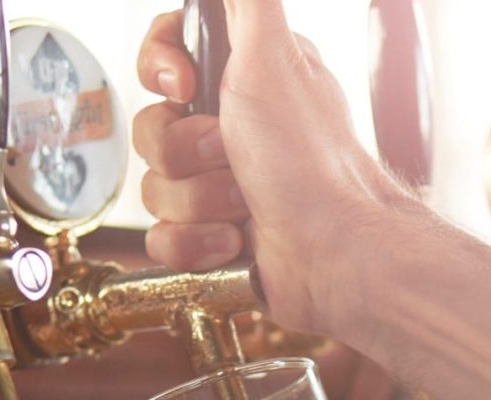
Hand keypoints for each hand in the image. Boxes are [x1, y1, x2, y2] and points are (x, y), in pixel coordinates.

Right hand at [133, 3, 412, 335]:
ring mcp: (225, 188)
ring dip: (197, 200)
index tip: (184, 85)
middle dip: (185, 151)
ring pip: (156, 187)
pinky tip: (234, 242)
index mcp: (249, 80)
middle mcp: (237, 132)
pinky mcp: (218, 239)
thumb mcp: (274, 54)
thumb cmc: (312, 161)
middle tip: (231, 157)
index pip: (167, 56)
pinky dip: (195, 243)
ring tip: (245, 206)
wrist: (337, 253)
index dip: (161, 69)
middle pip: (153, 127)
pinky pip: (164, 238)